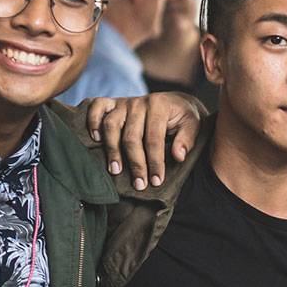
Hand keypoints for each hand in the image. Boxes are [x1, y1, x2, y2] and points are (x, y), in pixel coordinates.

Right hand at [86, 91, 203, 189]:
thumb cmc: (183, 117)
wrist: (175, 102)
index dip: (155, 161)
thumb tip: (178, 156)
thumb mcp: (193, 124)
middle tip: (139, 184)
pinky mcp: (113, 103)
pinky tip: (95, 139)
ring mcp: (124, 102)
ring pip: (111, 125)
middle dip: (136, 163)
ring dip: (112, 150)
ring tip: (115, 171)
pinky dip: (93, 121)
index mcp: (159, 105)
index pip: (154, 138)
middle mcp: (139, 102)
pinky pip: (97, 106)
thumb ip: (187, 139)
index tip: (156, 181)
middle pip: (132, 136)